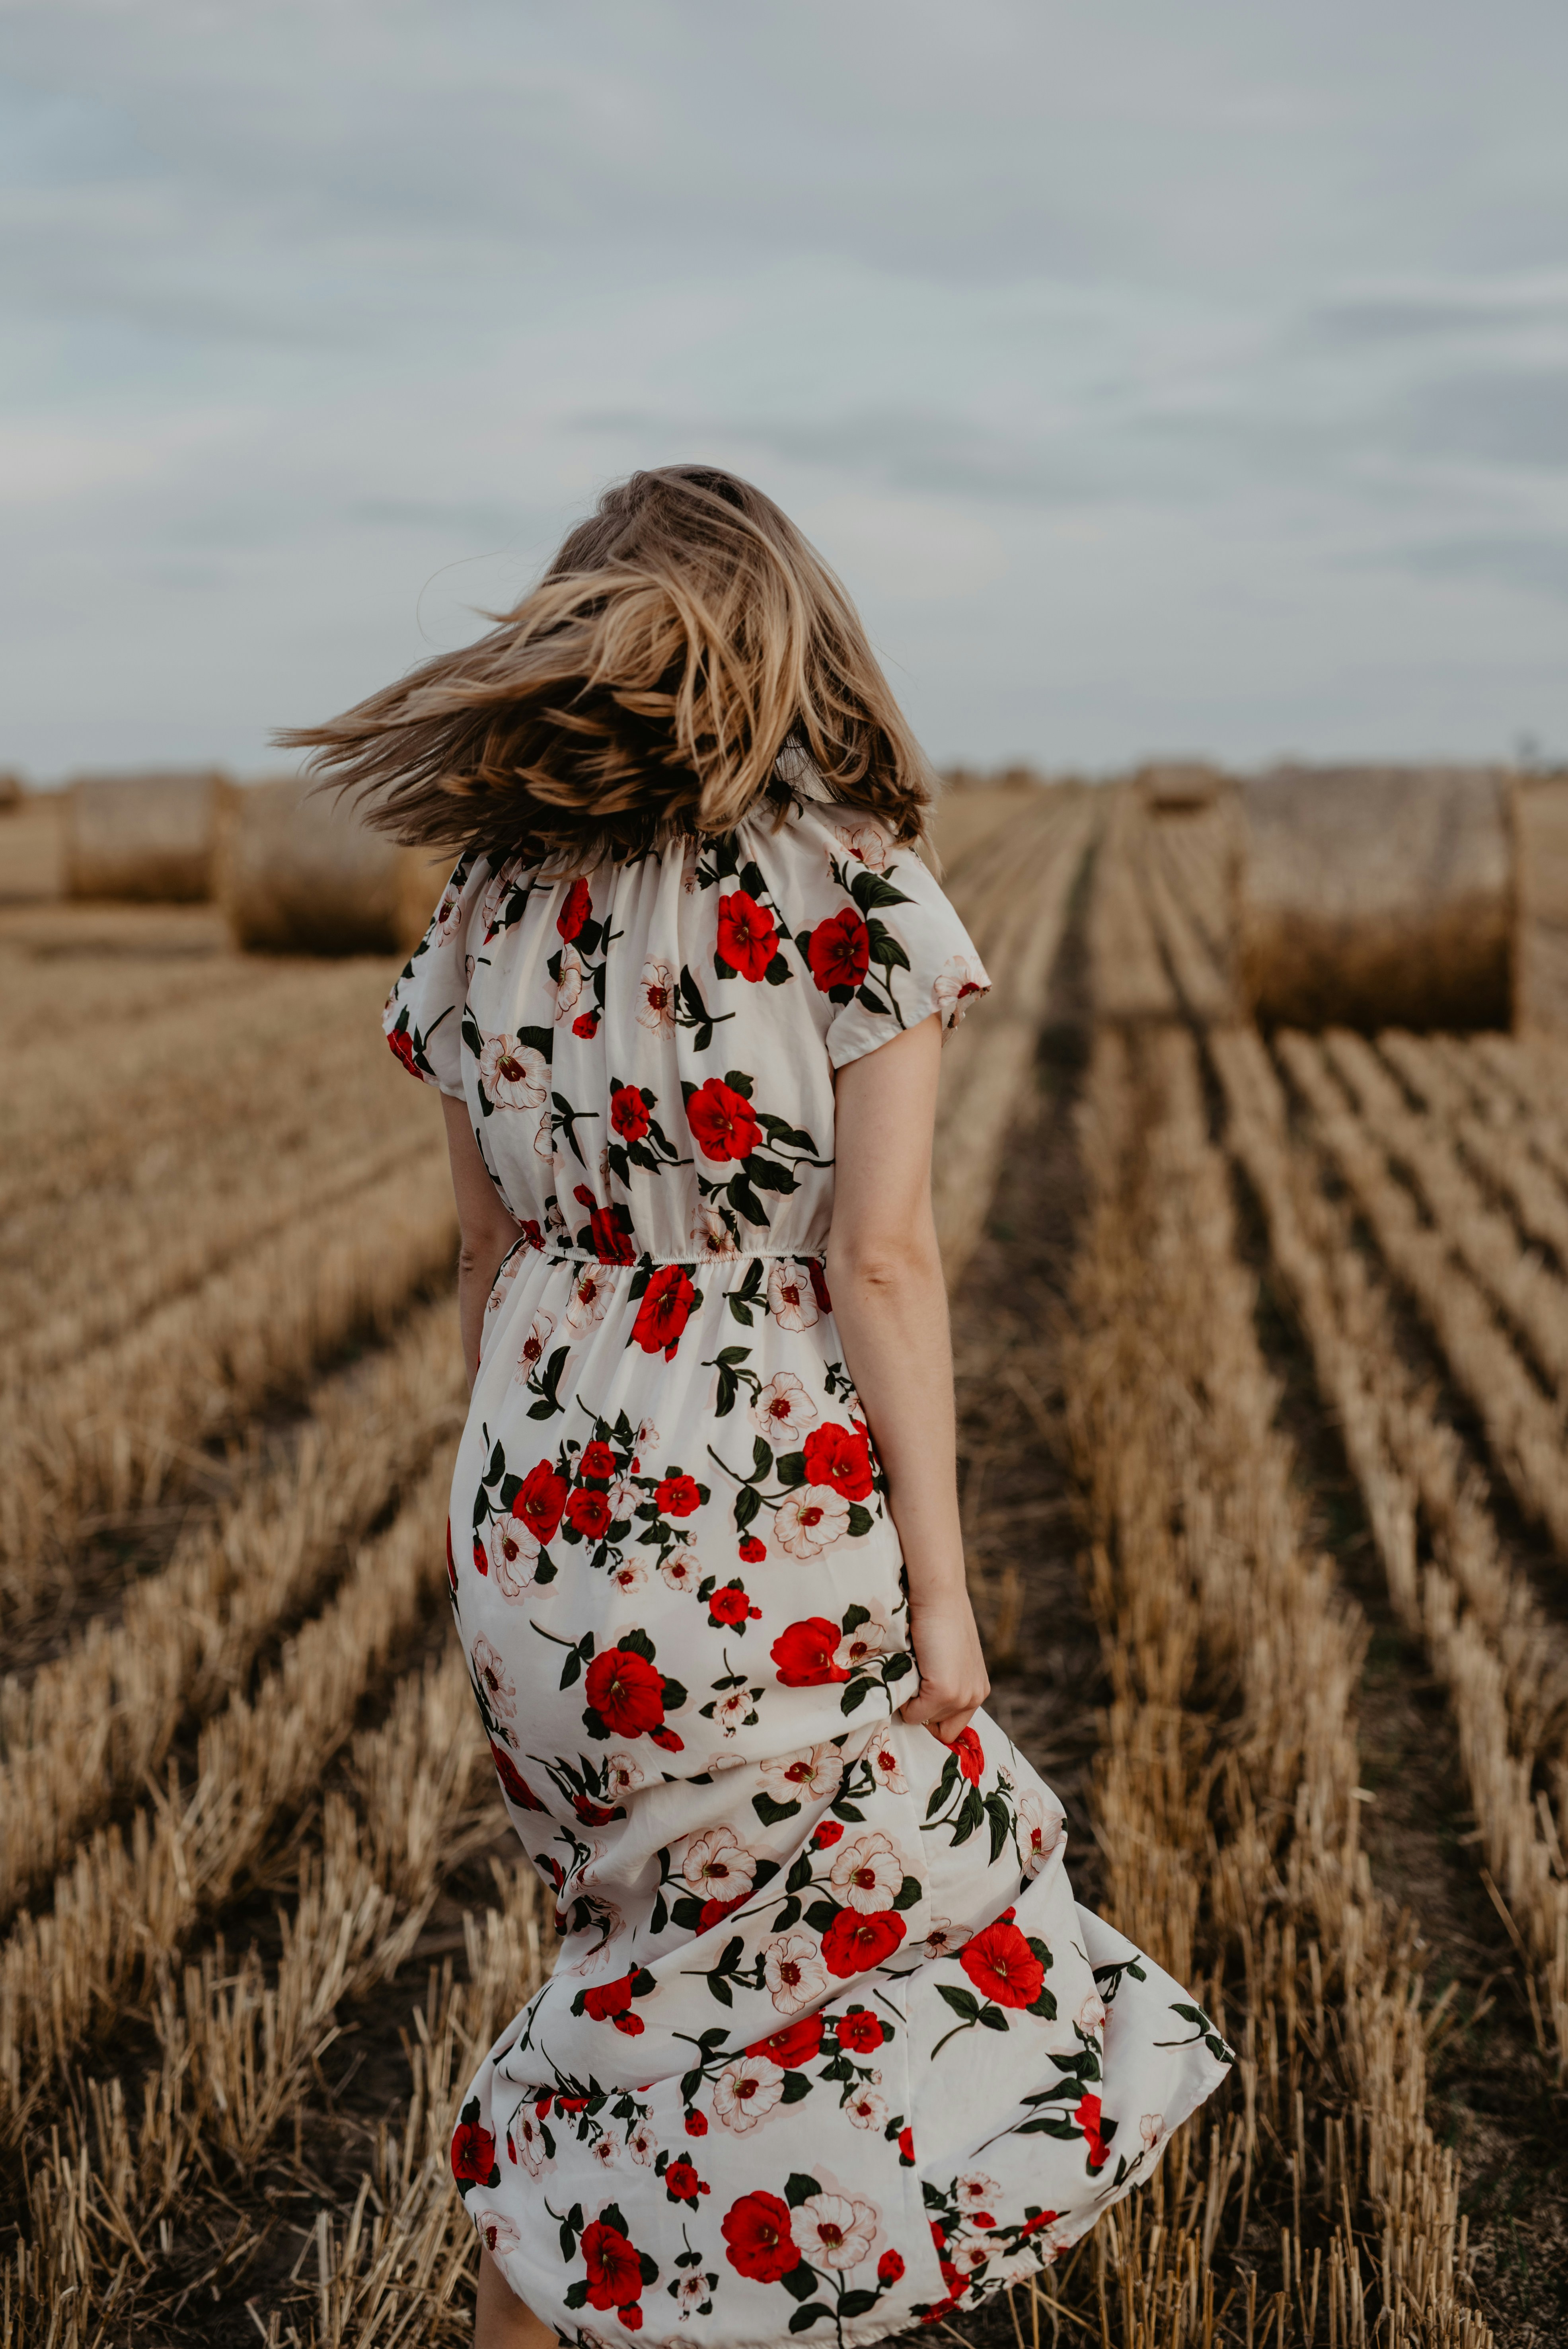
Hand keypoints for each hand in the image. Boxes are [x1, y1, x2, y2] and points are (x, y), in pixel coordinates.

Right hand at [900, 1588, 989, 1745]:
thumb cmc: (938, 1620)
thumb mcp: (946, 1659)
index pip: (953, 1727)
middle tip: (911, 1688)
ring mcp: (962, 1696)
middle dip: (923, 1715)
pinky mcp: (946, 1692)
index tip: (916, 1701)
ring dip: (911, 1702)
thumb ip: (942, 1682)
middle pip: (941, 1731)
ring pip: (924, 1721)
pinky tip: (908, 1668)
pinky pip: (913, 1713)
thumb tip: (916, 1707)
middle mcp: (975, 1697)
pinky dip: (903, 1698)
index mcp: (978, 1690)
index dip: (932, 1717)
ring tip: (911, 1671)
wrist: (938, 1597)